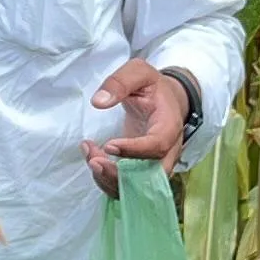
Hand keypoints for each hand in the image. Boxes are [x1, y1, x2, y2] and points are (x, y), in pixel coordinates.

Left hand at [84, 59, 188, 196]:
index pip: (158, 145)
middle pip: (151, 176)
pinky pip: (127, 185)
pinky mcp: (142, 170)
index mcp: (170, 125)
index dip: (134, 150)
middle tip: (94, 162)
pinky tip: (92, 156)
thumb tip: (99, 102)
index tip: (109, 145)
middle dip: (120, 176)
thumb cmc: (151, 86)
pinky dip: (106, 178)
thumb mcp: (138, 72)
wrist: (165, 100)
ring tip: (89, 155)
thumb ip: (119, 82)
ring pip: (137, 186)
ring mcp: (156, 164)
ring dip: (108, 178)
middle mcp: (168, 151)